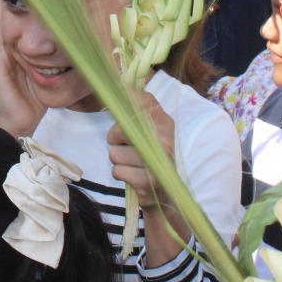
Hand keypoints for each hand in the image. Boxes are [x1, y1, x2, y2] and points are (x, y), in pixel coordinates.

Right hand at [0, 8, 42, 137]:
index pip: (17, 30)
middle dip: (4, 6)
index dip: (17, 12)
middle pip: (5, 25)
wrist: (22, 122)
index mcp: (18, 57)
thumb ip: (50, 62)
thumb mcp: (46, 76)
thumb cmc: (34, 101)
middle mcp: (6, 56)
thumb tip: (71, 45)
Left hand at [106, 91, 175, 208]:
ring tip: (132, 164)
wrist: (166, 196)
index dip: (125, 100)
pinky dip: (121, 174)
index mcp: (165, 123)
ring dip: (118, 160)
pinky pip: (117, 171)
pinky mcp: (149, 181)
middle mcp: (164, 139)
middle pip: (120, 129)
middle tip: (123, 145)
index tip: (117, 101)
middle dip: (115, 138)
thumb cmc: (152, 157)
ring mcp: (158, 161)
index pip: (143, 100)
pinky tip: (133, 176)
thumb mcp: (151, 131)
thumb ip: (138, 110)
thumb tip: (120, 85)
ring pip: (115, 153)